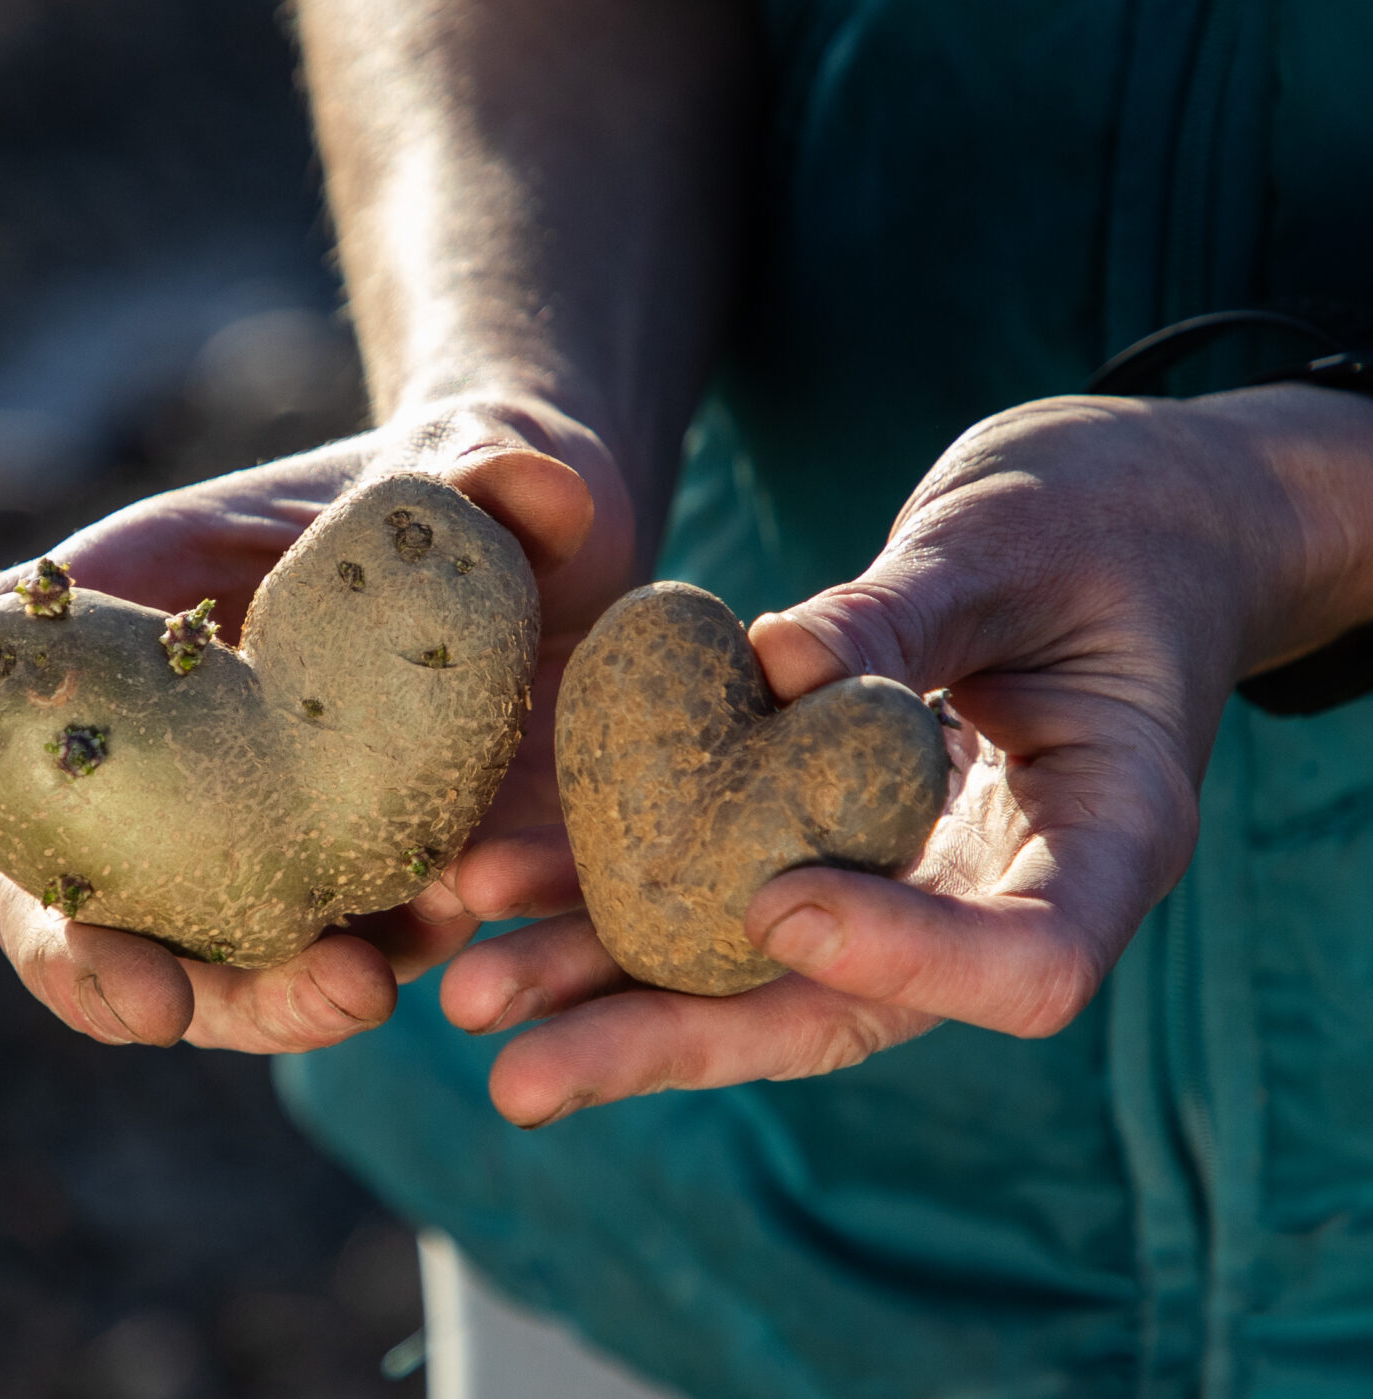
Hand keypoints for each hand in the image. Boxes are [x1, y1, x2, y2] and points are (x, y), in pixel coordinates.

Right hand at [0, 395, 635, 1052]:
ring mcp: (239, 843)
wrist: (562, 588)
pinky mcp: (343, 906)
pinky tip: (462, 959)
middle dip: (85, 966)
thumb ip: (505, 455)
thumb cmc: (474, 502)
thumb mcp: (495, 460)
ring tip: (359, 989)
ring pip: (184, 964)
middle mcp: (157, 750)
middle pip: (55, 881)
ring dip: (248, 1006)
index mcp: (128, 620)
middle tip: (152, 1005)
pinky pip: (315, 975)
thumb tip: (529, 481)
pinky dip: (354, 988)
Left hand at [438, 391, 1352, 1124]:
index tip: (777, 905)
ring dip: (607, 992)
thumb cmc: (1099, 517)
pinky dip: (609, 899)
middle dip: (676, 1042)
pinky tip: (494, 892)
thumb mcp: (1010, 539)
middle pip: (842, 1010)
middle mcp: (998, 892)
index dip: (903, 958)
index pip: (1029, 965)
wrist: (1122, 519)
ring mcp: (907, 883)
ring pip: (753, 973)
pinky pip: (717, 892)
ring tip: (472, 996)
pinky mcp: (826, 844)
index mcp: (1106, 837)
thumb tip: (774, 665)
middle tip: (521, 1077)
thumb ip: (902, 610)